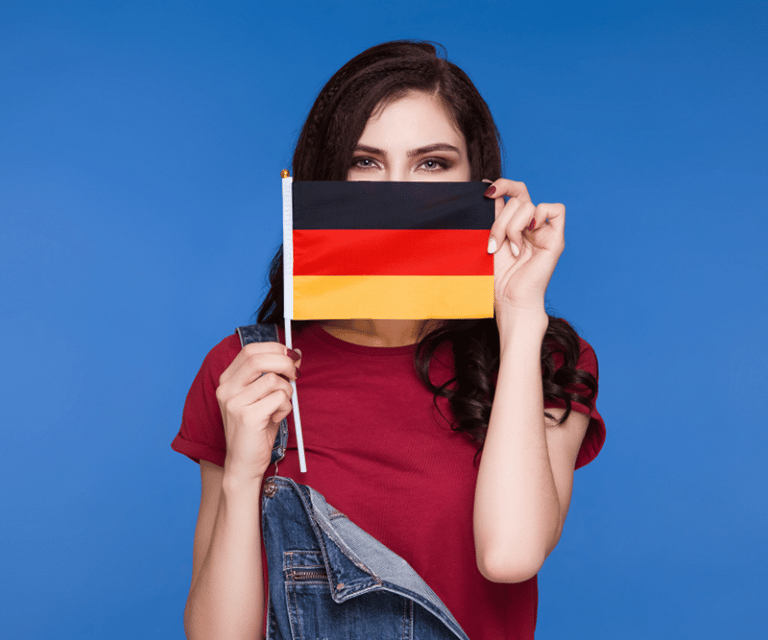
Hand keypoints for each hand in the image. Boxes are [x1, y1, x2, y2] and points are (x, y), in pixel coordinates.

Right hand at [215, 342, 300, 480]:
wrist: (243, 463)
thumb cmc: (256, 429)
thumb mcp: (263, 397)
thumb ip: (273, 374)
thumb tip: (295, 353)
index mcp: (227, 380)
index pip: (250, 350)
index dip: (275, 348)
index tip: (291, 354)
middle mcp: (226, 389)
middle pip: (259, 358)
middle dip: (284, 362)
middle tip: (296, 374)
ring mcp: (235, 402)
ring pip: (274, 380)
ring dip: (286, 392)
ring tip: (279, 408)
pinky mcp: (247, 416)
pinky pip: (279, 399)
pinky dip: (285, 408)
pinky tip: (275, 419)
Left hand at [484, 179, 564, 315]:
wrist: (508, 300)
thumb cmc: (496, 277)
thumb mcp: (489, 239)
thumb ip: (492, 215)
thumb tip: (489, 188)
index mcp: (514, 222)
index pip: (514, 191)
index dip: (502, 185)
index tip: (486, 193)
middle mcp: (530, 224)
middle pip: (518, 197)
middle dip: (500, 220)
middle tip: (494, 243)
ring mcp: (543, 231)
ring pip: (528, 205)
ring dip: (511, 227)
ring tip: (510, 249)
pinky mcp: (555, 240)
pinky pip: (556, 210)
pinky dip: (539, 216)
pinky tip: (528, 234)